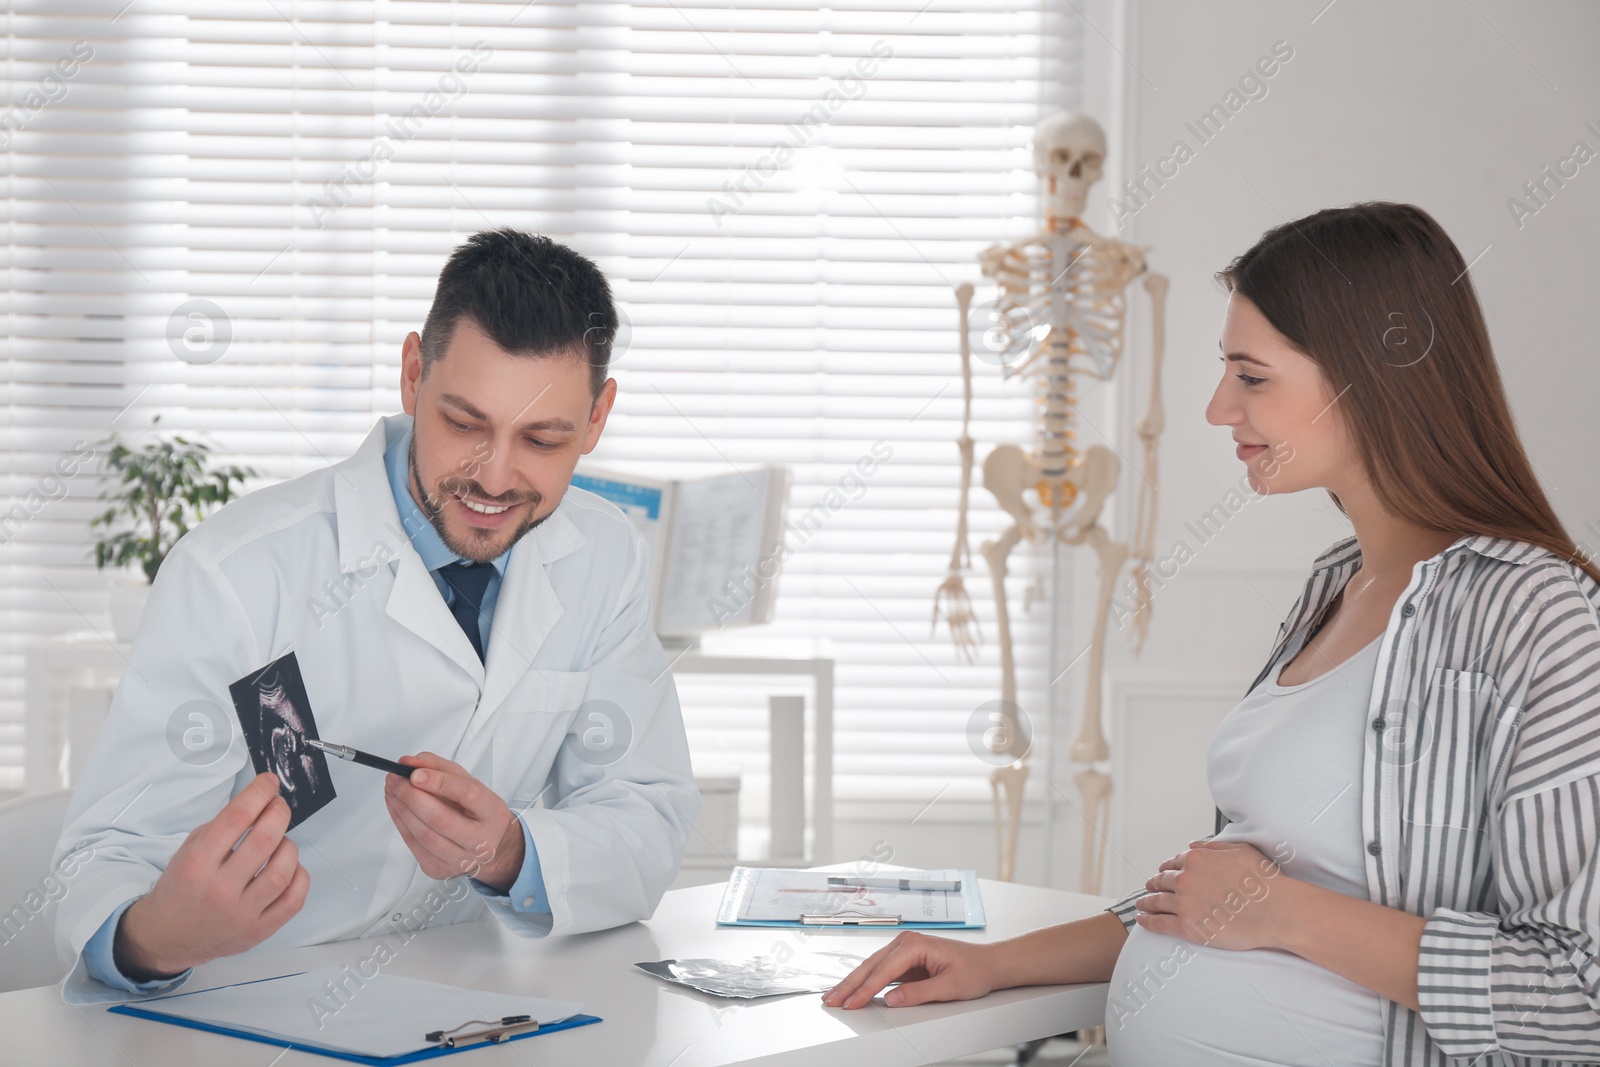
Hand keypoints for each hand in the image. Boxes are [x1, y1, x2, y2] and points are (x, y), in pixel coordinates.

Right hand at [116, 772, 309, 977]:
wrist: (167, 937)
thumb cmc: (181, 890)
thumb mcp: (188, 851)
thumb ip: (221, 827)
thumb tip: (258, 801)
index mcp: (196, 865)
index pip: (236, 818)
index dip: (258, 793)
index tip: (268, 782)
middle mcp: (219, 890)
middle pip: (264, 840)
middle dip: (278, 812)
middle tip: (277, 805)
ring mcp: (241, 914)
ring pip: (283, 871)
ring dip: (288, 847)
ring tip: (280, 842)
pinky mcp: (259, 931)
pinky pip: (294, 900)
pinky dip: (299, 877)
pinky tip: (289, 868)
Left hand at [383, 752, 523, 890]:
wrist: (487, 847)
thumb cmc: (476, 811)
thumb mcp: (467, 783)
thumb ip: (439, 767)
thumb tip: (408, 763)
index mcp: (493, 814)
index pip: (468, 794)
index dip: (439, 782)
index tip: (415, 773)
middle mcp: (481, 841)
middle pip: (440, 819)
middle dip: (411, 796)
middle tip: (395, 779)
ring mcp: (460, 860)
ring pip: (423, 834)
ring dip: (401, 809)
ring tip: (391, 789)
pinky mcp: (439, 870)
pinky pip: (413, 845)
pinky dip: (400, 823)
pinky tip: (396, 807)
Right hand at [822, 932, 1002, 1008]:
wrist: (988, 964)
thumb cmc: (974, 970)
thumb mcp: (949, 986)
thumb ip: (918, 993)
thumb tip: (891, 999)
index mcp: (915, 944)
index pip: (883, 971)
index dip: (865, 990)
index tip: (851, 1004)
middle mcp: (906, 942)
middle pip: (871, 966)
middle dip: (849, 984)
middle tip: (831, 1000)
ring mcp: (904, 949)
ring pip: (871, 966)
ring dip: (853, 982)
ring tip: (834, 996)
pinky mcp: (905, 959)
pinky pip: (880, 970)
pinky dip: (864, 980)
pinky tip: (853, 989)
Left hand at [1133, 839, 1295, 950]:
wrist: (1277, 910)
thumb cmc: (1264, 881)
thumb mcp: (1239, 850)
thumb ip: (1212, 846)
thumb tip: (1192, 845)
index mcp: (1196, 859)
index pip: (1173, 863)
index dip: (1166, 869)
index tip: (1162, 874)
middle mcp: (1185, 879)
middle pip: (1161, 881)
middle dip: (1154, 884)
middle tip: (1149, 889)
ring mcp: (1184, 903)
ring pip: (1156, 901)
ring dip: (1145, 902)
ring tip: (1141, 904)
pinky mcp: (1187, 927)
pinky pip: (1159, 923)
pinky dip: (1147, 921)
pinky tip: (1142, 920)